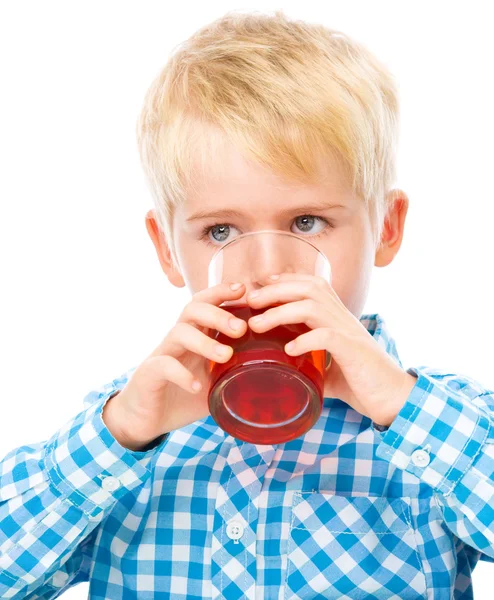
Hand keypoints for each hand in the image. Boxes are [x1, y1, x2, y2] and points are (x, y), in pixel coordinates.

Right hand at [102, 282, 248, 448]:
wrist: (145, 419)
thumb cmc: (183, 396)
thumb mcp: (215, 383)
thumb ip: (237, 375)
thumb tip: (275, 378)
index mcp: (195, 335)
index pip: (206, 303)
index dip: (222, 292)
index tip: (245, 290)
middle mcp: (178, 339)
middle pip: (193, 310)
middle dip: (218, 314)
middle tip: (241, 328)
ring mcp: (163, 354)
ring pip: (179, 332)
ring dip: (204, 342)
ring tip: (225, 356)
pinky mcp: (150, 374)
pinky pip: (164, 366)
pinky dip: (182, 374)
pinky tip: (197, 386)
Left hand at [245, 273, 416, 426]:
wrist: (396, 398)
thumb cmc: (364, 382)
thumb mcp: (331, 369)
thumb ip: (312, 364)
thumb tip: (287, 370)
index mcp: (338, 317)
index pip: (312, 284)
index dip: (285, 280)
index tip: (261, 284)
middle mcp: (343, 318)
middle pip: (309, 287)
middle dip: (275, 290)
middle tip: (250, 301)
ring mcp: (349, 332)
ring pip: (312, 306)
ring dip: (280, 312)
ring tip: (257, 325)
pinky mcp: (353, 351)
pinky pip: (326, 336)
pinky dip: (304, 340)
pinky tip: (289, 349)